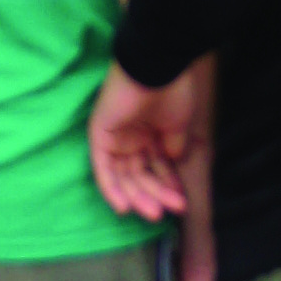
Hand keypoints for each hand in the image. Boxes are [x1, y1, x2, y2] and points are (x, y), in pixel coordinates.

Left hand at [90, 61, 200, 220]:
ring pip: (123, 176)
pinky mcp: (99, 136)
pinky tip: (124, 207)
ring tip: (154, 213)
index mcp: (151, 134)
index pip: (156, 168)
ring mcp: (115, 138)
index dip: (167, 186)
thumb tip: (171, 165)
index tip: (181, 202)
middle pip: (139, 175)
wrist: (158, 68)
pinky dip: (111, 189)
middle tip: (168, 212)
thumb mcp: (178, 126)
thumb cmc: (173, 92)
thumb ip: (172, 148)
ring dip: (138, 196)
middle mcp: (132, 138)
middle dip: (154, 195)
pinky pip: (102, 169)